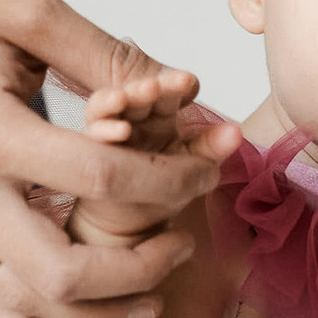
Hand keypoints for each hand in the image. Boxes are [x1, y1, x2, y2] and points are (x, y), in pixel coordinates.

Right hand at [0, 0, 234, 317]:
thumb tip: (181, 85)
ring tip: (150, 301)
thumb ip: (103, 54)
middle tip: (184, 241)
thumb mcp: (27, 10)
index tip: (210, 164)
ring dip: (93, 313)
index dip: (171, 179)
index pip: (103, 179)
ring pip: (23, 301)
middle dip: (140, 268)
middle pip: (64, 269)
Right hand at [70, 69, 234, 247]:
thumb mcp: (191, 175)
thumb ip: (210, 151)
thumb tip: (236, 132)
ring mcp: (103, 137)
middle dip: (144, 88)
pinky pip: (89, 136)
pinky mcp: (81, 154)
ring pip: (107, 110)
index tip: (187, 81)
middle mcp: (128, 122)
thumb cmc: (155, 199)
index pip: (165, 94)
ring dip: (117, 100)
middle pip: (134, 96)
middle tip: (155, 86)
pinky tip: (117, 130)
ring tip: (126, 98)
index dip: (174, 85)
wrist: (122, 236)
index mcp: (155, 119)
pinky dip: (102, 129)